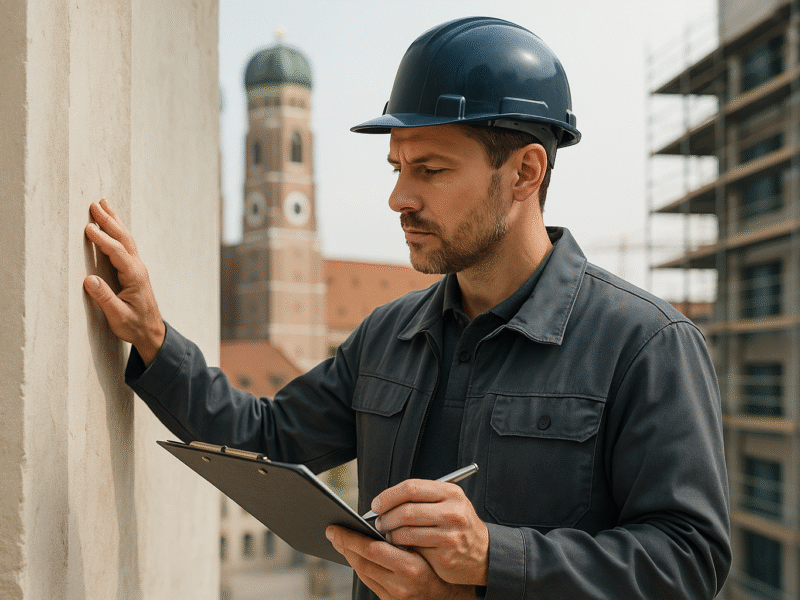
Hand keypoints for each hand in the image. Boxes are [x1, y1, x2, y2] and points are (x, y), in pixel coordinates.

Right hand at [83, 198, 164, 365]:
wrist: (151, 332)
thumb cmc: (134, 325)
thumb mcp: (118, 316)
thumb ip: (105, 299)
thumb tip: (89, 280)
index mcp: (134, 277)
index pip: (117, 252)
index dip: (102, 240)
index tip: (88, 228)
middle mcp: (138, 268)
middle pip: (123, 239)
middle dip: (109, 220)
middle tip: (95, 204)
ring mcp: (137, 267)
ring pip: (126, 239)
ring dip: (114, 221)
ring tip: (103, 204)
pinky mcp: (134, 270)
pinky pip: (125, 245)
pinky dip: (117, 231)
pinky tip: (112, 224)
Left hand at [325, 526, 473, 599]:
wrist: (452, 598)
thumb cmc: (443, 566)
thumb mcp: (433, 545)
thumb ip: (409, 531)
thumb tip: (380, 517)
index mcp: (414, 567)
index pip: (373, 549)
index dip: (351, 537)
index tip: (340, 525)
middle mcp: (405, 582)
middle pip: (364, 558)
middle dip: (345, 542)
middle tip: (332, 530)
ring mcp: (397, 595)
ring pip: (363, 570)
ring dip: (349, 553)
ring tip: (340, 539)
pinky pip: (369, 580)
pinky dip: (359, 564)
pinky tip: (354, 553)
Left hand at [371, 479, 488, 585]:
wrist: (483, 554)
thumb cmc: (458, 526)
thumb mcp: (449, 503)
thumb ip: (422, 498)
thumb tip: (385, 501)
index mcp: (451, 493)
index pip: (411, 488)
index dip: (388, 495)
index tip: (376, 504)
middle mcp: (452, 512)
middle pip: (406, 510)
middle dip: (386, 517)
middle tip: (378, 522)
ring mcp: (449, 534)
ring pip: (406, 531)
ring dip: (390, 534)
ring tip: (387, 534)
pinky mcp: (445, 555)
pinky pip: (413, 549)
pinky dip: (400, 548)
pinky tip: (398, 546)